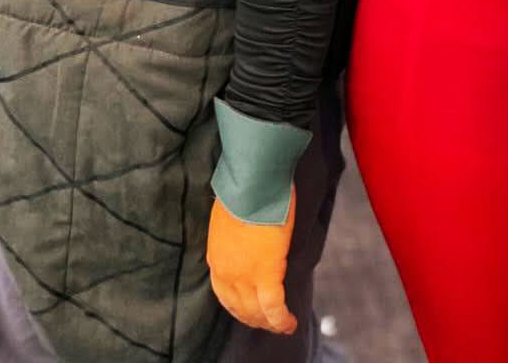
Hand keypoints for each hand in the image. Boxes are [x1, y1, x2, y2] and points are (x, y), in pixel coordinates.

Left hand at [207, 188, 296, 334]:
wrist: (252, 182)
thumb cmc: (245, 189)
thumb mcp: (229, 214)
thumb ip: (233, 232)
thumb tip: (245, 232)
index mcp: (216, 257)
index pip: (224, 293)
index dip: (238, 305)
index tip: (249, 309)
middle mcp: (226, 272)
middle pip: (239, 307)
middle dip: (253, 318)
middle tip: (267, 322)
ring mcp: (245, 275)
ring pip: (256, 311)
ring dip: (268, 323)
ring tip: (281, 326)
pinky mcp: (267, 273)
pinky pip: (274, 307)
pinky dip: (281, 320)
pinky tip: (290, 324)